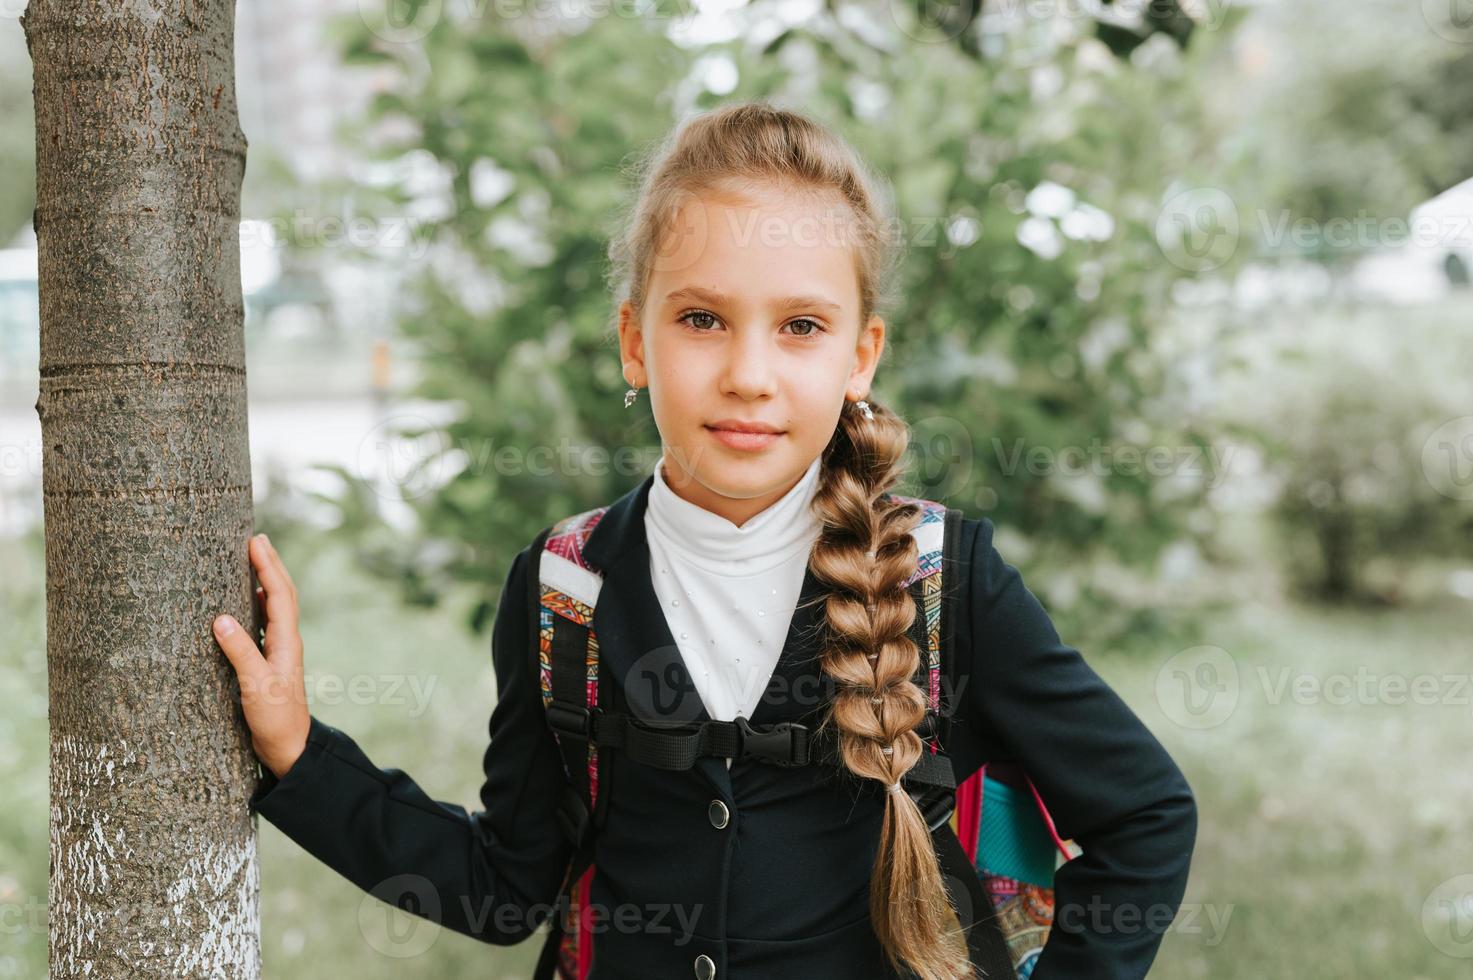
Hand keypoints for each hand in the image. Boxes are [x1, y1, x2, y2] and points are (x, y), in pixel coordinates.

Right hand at [213, 533, 309, 779]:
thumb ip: (241, 653)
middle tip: (257, 538)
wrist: (290, 748)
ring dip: (266, 580)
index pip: (280, 594)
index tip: (256, 541)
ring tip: (252, 560)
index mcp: (287, 642)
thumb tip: (220, 619)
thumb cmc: (275, 719)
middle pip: (282, 593)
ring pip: (275, 606)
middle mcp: (287, 641)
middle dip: (270, 565)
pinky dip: (258, 603)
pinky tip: (247, 601)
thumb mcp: (256, 687)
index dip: (268, 567)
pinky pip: (265, 622)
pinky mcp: (270, 661)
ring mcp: (280, 651)